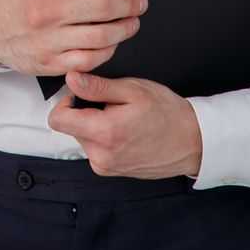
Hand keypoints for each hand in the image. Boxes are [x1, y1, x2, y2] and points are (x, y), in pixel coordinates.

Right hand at [0, 0, 145, 75]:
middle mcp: (45, 10)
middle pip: (103, 8)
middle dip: (130, 4)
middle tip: (140, 2)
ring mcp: (47, 39)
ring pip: (100, 37)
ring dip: (124, 29)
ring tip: (132, 22)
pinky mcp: (49, 62)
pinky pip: (88, 60)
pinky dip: (107, 51)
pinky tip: (112, 42)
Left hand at [46, 72, 202, 178]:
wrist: (193, 142)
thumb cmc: (168, 114)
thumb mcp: (133, 90)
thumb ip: (97, 86)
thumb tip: (71, 78)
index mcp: (104, 134)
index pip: (57, 119)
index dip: (65, 101)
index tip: (82, 93)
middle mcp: (101, 156)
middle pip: (70, 127)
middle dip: (85, 112)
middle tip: (112, 105)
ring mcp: (106, 166)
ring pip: (83, 138)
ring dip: (95, 125)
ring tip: (122, 118)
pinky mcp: (111, 171)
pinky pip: (95, 149)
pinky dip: (103, 138)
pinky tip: (125, 131)